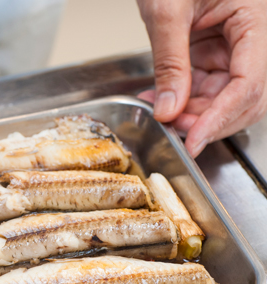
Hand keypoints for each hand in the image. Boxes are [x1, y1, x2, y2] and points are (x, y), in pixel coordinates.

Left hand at [136, 0, 266, 156]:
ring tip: (161, 115)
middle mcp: (251, 36)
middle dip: (209, 120)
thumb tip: (170, 109)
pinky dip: (183, 100)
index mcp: (255, 18)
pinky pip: (205, 86)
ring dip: (193, 114)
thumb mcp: (166, 11)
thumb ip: (170, 62)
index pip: (249, 82)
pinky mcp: (214, 52)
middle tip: (174, 131)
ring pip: (223, 97)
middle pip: (243, 96)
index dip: (221, 117)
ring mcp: (233, 46)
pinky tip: (159, 101)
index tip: (194, 140)